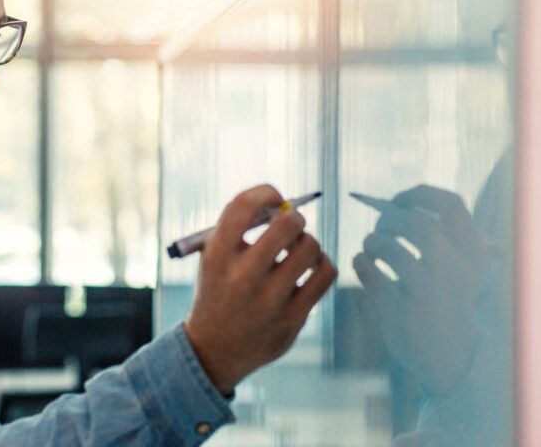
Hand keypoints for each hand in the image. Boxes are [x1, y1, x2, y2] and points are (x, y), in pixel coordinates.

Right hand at [184, 184, 336, 394]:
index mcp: (217, 256)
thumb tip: (283, 202)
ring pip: (310, 247)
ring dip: (308, 242)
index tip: (274, 198)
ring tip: (297, 251)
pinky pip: (325, 274)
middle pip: (286, 225)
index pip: (244, 206)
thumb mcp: (214, 257)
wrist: (215, 349)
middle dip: (293, 217)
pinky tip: (309, 269)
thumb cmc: (220, 290)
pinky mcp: (293, 318)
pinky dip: (322, 263)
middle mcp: (242, 277)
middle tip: (291, 224)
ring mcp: (270, 300)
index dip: (266, 192)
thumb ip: (240, 227)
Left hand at [353, 185, 492, 395]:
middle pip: (414, 222)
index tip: (398, 203)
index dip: (417, 195)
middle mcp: (456, 270)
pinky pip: (369, 271)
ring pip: (388, 246)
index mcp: (475, 253)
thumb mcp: (458, 267)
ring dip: (372, 241)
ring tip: (371, 249)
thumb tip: (395, 204)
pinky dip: (361, 262)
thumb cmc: (448, 300)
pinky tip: (365, 266)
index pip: (449, 203)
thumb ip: (439, 235)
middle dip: (388, 219)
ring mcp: (430, 291)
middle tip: (380, 228)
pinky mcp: (402, 310)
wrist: (450, 355)